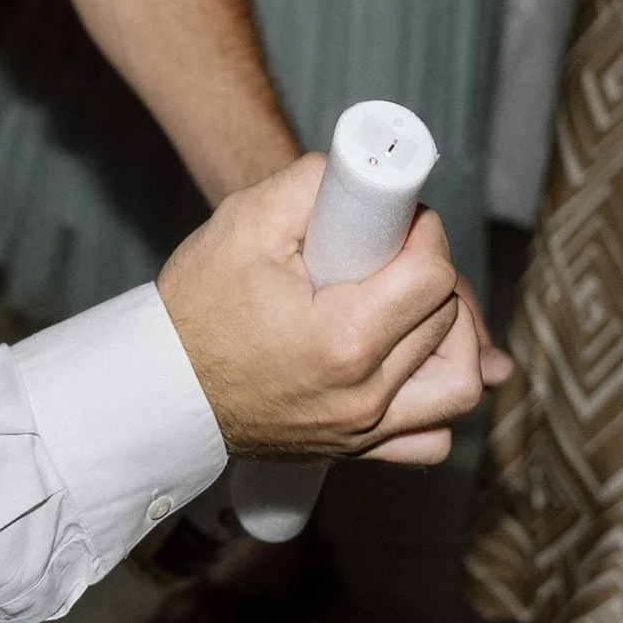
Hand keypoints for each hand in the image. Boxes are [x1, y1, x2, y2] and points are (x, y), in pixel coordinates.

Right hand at [158, 157, 486, 460]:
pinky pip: (432, 437)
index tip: (402, 219)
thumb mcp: (244, 222)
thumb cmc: (196, 307)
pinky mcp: (356, 448)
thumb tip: (365, 174)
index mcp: (343, 339)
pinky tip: (416, 364)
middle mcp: (364, 395)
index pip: (432, 278)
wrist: (163, 385)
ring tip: (418, 306)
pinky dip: (438, 399)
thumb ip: (311, 183)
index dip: (426, 233)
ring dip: (454, 338)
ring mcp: (363, 429)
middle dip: (434, 272)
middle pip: (448, 322)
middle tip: (398, 249)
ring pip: (459, 385)